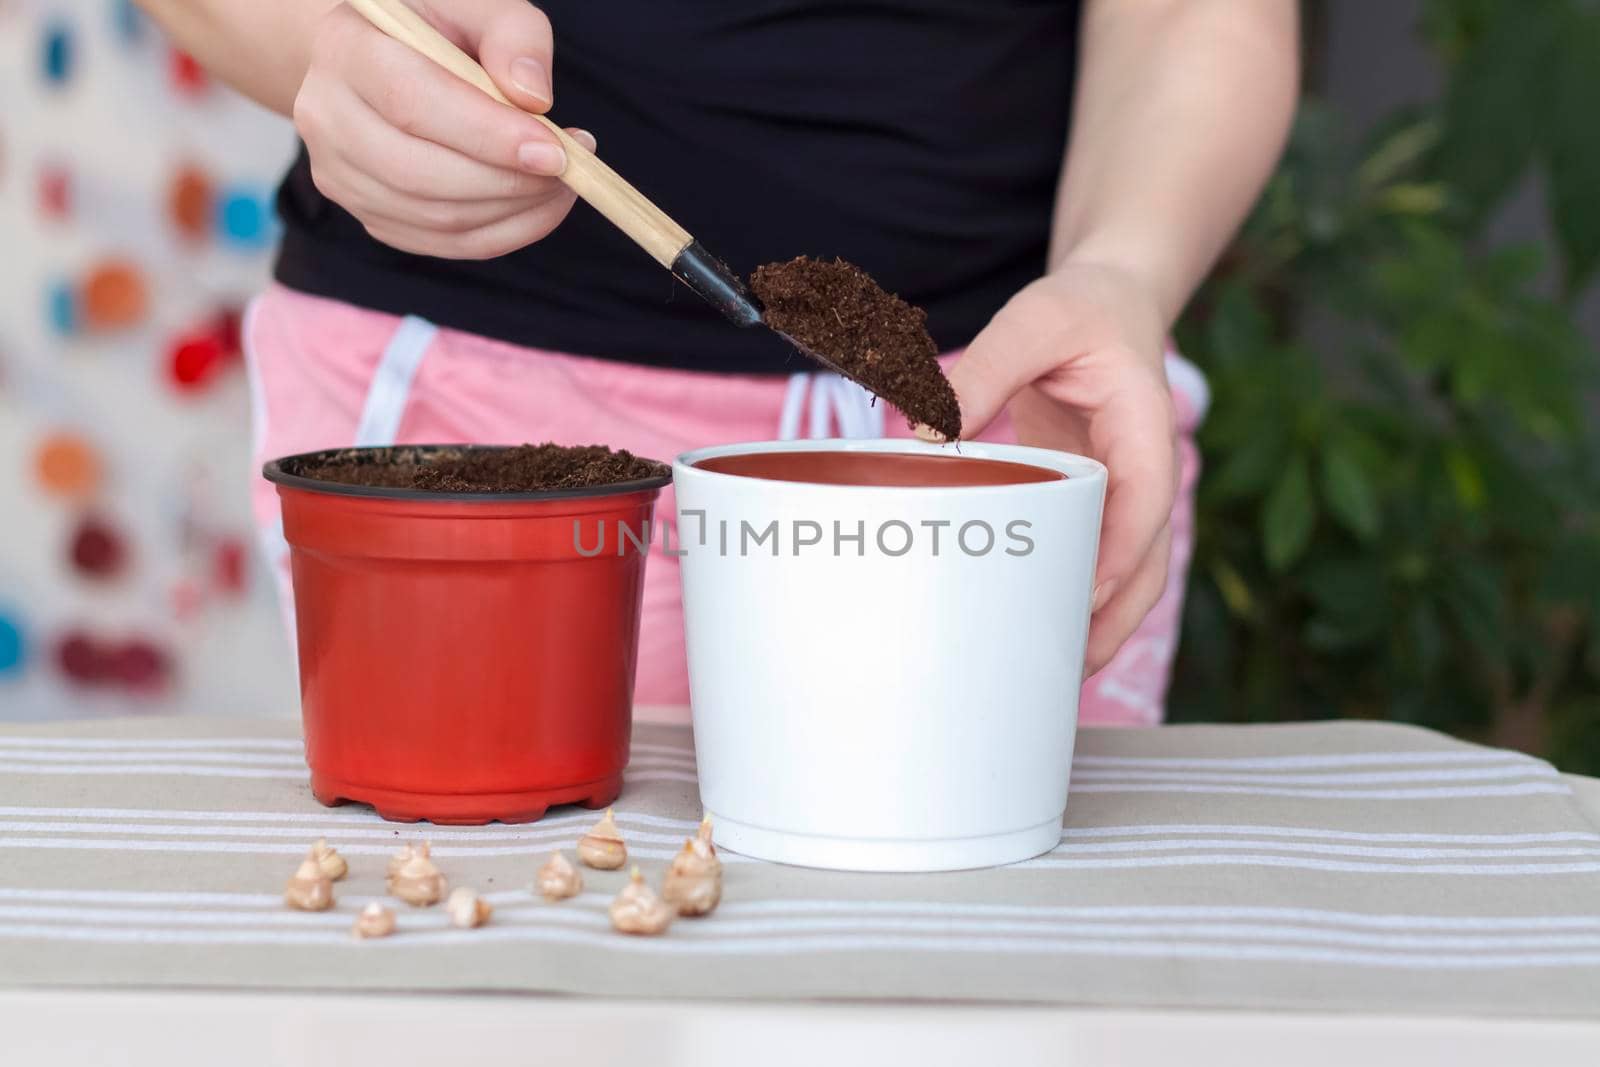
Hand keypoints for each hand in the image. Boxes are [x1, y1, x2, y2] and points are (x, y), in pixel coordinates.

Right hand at [294, 0, 587, 258]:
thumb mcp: (479, 7)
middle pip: (418, 173)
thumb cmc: (441, 27)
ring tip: (564, 181)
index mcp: (344, 48)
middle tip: (571, 168)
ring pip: (435, 218)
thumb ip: (514, 35)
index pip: (411, 103)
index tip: (554, 151)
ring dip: (514, 210)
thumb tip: (532, 98)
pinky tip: (539, 204)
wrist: (388, 58)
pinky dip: (505, 232)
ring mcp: (340, 175)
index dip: (488, 135)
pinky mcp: (370, 216)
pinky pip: (445, 244)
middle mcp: (326, 116)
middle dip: (508, 181)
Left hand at [945, 261, 1178, 677]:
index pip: (1145, 499)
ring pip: (1128, 575)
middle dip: (1112, 619)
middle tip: (1061, 669)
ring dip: (1097, 625)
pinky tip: (1037, 631)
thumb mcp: (1031, 320)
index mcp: (1143, 424)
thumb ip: (982, 372)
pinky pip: (1095, 559)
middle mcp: (1145, 470)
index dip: (1121, 551)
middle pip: (1147, 561)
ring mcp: (1124, 493)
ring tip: (1051, 676)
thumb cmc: (1076, 310)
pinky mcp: (1096, 502)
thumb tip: (924, 435)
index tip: (1087, 594)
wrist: (1109, 304)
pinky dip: (1075, 597)